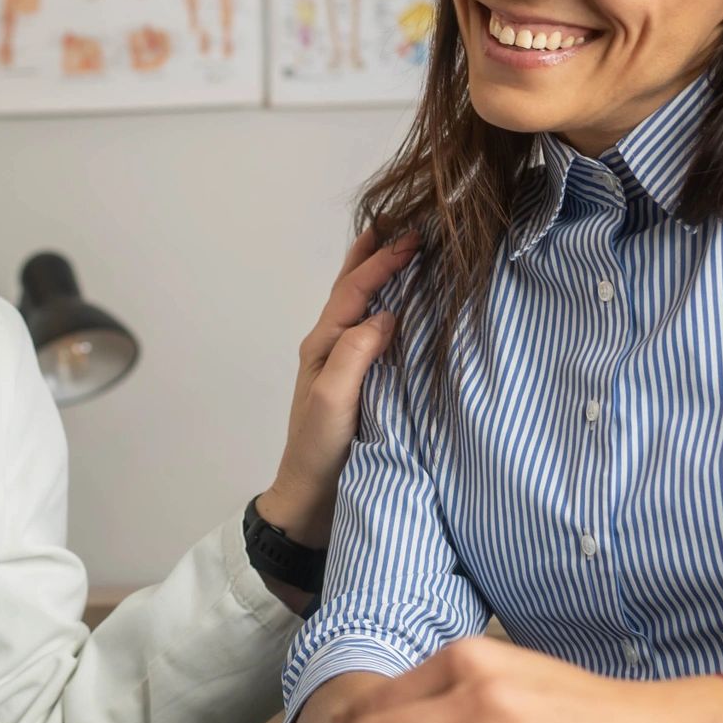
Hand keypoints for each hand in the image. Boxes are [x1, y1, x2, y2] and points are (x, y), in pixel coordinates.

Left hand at [255, 226, 417, 547]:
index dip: (381, 261)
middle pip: (352, 289)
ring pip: (361, 307)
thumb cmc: (318, 452)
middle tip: (399, 221)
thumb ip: (355, 354)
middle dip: (374, 254)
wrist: (310, 501)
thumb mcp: (333, 401)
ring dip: (378, 276)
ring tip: (397, 247)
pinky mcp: (358, 385)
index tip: (412, 236)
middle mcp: (330, 348)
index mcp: (323, 346)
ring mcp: (343, 366)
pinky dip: (387, 308)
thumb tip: (386, 313)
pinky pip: (372, 334)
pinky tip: (404, 307)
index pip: (354, 291)